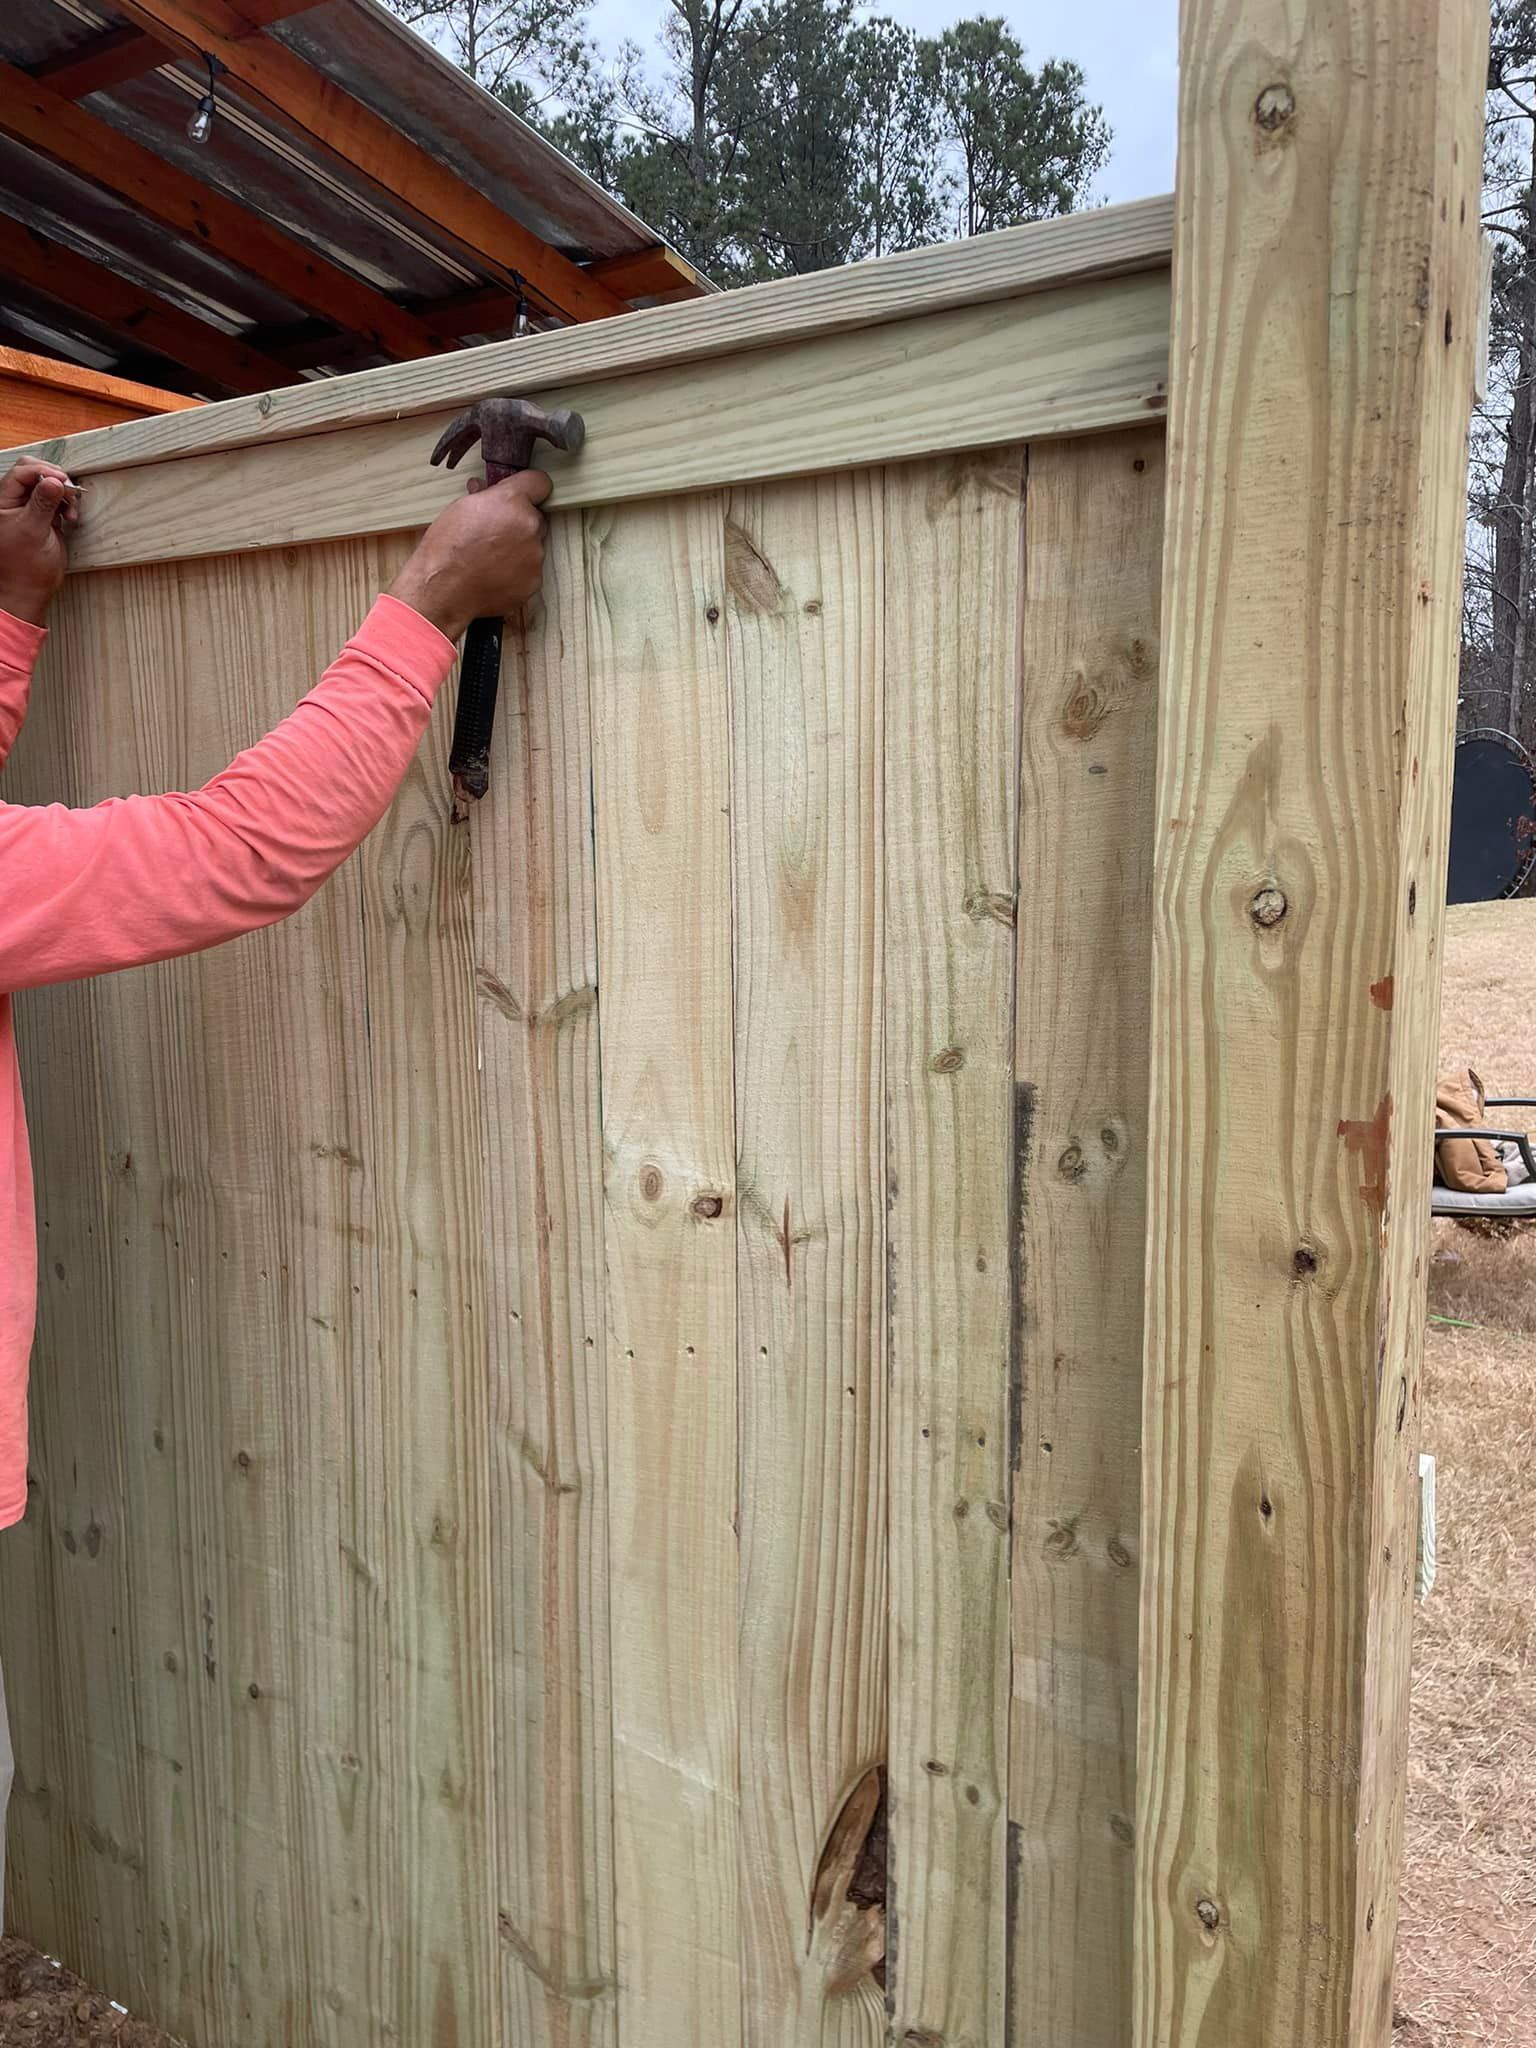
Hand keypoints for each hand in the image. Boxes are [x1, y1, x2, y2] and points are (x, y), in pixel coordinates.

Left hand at [0, 459, 78, 626]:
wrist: (29, 590)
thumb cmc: (23, 567)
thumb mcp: (33, 530)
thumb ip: (43, 503)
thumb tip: (53, 480)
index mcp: (3, 501)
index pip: (22, 472)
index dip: (43, 472)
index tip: (62, 481)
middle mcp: (15, 502)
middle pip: (35, 474)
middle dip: (55, 480)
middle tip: (69, 493)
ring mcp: (30, 510)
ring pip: (49, 487)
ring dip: (64, 495)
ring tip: (71, 512)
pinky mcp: (44, 519)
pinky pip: (57, 502)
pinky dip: (67, 506)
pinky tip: (70, 518)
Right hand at [388, 469, 552, 641]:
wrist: (443, 590)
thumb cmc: (446, 549)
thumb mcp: (460, 509)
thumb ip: (483, 496)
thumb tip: (485, 488)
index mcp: (512, 501)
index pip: (540, 483)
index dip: (530, 488)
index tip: (524, 495)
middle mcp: (529, 525)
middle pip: (536, 518)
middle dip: (520, 523)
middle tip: (495, 534)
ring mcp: (535, 556)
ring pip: (533, 546)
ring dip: (518, 549)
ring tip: (490, 558)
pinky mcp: (534, 581)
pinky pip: (530, 571)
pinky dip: (517, 573)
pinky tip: (494, 575)